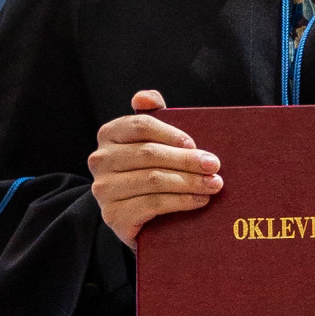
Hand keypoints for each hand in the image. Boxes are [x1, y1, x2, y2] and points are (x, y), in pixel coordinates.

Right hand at [90, 89, 221, 248]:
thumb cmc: (149, 171)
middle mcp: (100, 160)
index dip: (171, 134)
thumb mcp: (151, 141)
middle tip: (214, 165)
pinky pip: (152, 205)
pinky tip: (200, 201)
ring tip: (213, 185)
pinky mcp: (113, 215)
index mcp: (109, 134)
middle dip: (187, 160)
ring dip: (189, 182)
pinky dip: (181, 202)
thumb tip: (145, 97)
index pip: (141, 125)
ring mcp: (104, 189)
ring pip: (153, 180)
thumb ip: (152, 116)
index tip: (195, 144)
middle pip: (149, 154)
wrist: (139, 217)